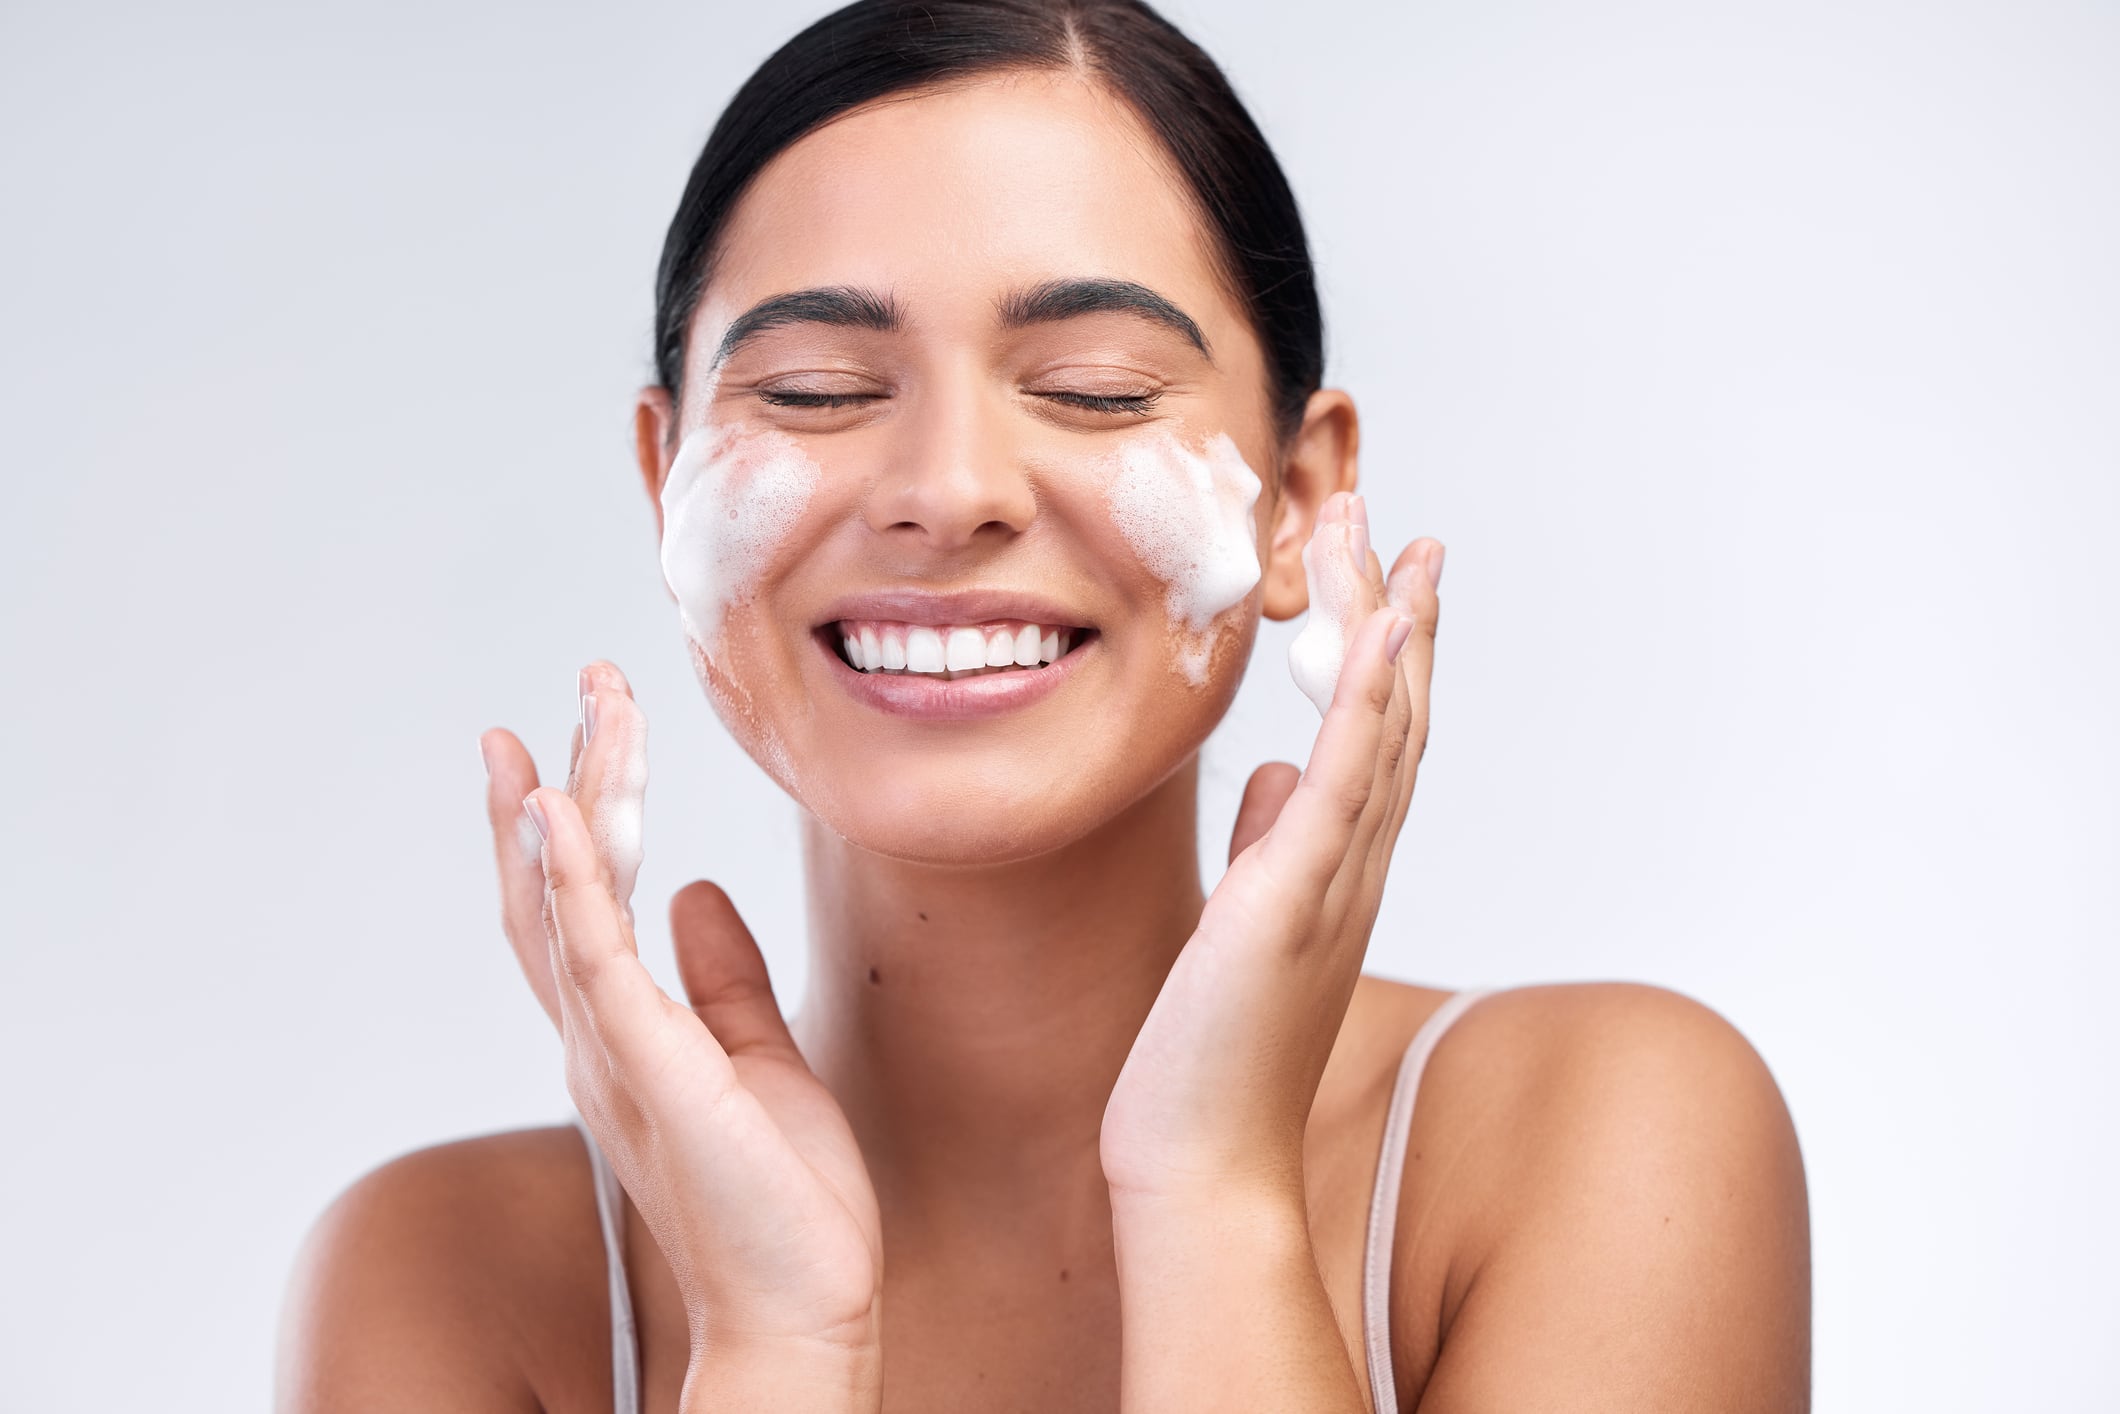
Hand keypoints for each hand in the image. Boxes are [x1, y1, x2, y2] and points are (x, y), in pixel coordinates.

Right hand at [479, 663, 882, 1404]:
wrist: (804, 1304)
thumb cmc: (783, 1198)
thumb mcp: (758, 1055)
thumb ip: (722, 975)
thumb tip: (699, 893)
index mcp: (625, 1032)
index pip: (575, 903)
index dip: (564, 816)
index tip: (562, 734)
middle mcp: (599, 1036)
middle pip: (557, 884)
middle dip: (568, 778)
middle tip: (588, 681)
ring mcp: (613, 1052)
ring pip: (567, 901)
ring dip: (571, 800)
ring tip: (573, 714)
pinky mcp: (648, 1069)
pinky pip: (597, 958)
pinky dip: (571, 881)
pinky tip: (558, 814)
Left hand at [1101, 495, 1442, 1202]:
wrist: (1202, 1159)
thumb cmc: (1212, 1054)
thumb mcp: (1240, 922)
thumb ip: (1271, 842)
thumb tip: (1274, 773)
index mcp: (1335, 868)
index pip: (1376, 737)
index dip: (1392, 652)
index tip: (1393, 573)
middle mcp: (1353, 865)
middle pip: (1393, 714)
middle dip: (1398, 613)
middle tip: (1404, 526)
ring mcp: (1333, 878)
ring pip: (1379, 729)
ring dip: (1389, 628)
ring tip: (1394, 541)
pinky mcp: (1293, 896)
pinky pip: (1344, 780)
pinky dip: (1367, 701)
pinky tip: (1378, 629)